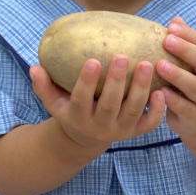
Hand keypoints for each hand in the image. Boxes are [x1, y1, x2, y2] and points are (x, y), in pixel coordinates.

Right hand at [30, 55, 165, 155]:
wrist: (86, 138)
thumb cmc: (71, 110)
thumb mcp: (55, 102)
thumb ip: (44, 86)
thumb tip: (34, 66)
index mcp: (78, 116)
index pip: (82, 99)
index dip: (87, 82)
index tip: (92, 60)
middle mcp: (100, 126)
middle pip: (110, 105)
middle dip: (117, 81)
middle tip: (123, 56)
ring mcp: (121, 130)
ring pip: (133, 111)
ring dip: (141, 88)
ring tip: (147, 64)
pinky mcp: (136, 132)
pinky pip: (149, 123)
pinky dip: (157, 110)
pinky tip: (161, 90)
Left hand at [155, 16, 195, 140]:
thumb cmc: (191, 84)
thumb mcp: (191, 65)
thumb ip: (185, 44)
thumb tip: (176, 19)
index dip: (190, 35)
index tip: (171, 27)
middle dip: (187, 50)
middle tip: (166, 40)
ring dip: (178, 75)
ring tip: (160, 65)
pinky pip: (186, 108)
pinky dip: (174, 100)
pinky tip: (160, 92)